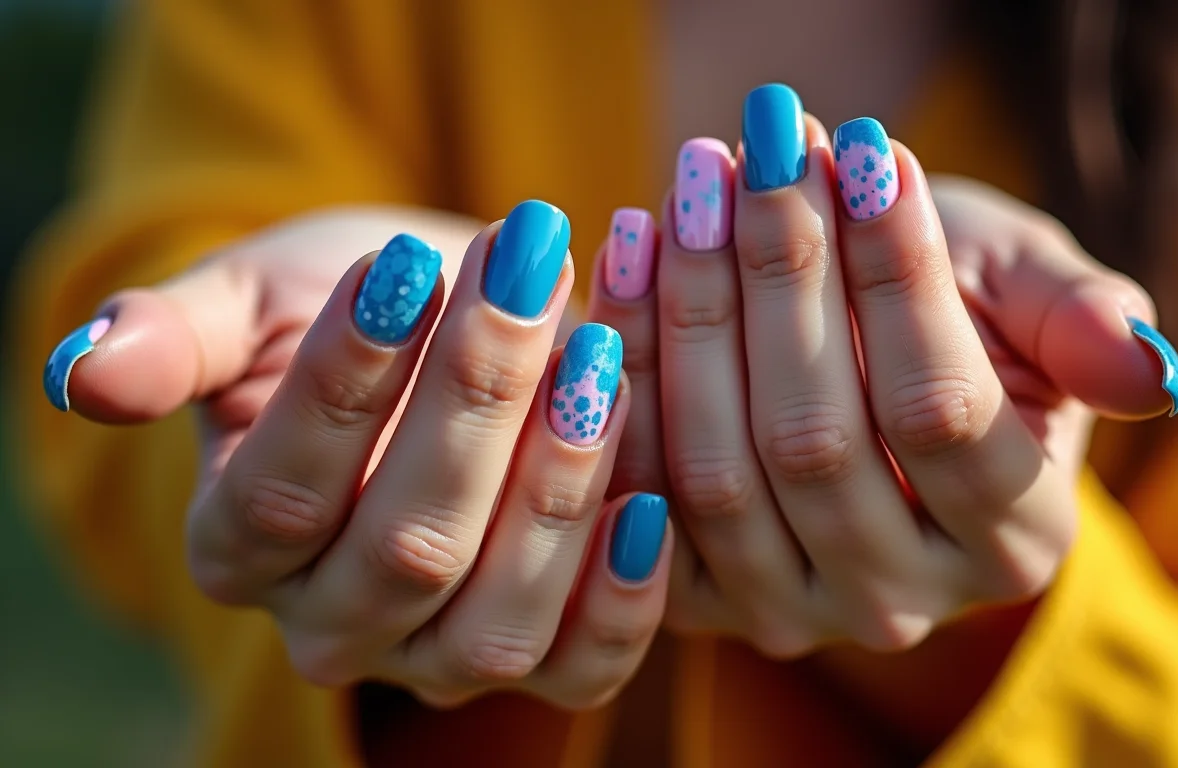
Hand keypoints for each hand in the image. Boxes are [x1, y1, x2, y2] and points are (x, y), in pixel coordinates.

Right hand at [42, 202, 671, 708]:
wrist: (451, 336)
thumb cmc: (352, 305)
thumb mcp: (258, 300)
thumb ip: (178, 338)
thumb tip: (83, 372)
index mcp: (243, 545)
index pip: (281, 492)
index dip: (338, 383)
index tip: (398, 264)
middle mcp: (334, 625)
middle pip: (403, 552)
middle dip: (473, 403)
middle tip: (525, 276)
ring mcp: (439, 655)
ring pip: (494, 618)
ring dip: (554, 485)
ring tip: (595, 355)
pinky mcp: (540, 654)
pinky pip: (581, 668)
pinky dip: (623, 598)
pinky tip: (649, 500)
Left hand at [587, 85, 1177, 656]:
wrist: (871, 379)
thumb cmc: (967, 324)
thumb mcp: (1032, 301)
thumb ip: (1081, 326)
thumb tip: (1145, 366)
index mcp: (1014, 540)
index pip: (943, 410)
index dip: (900, 277)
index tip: (868, 149)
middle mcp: (903, 601)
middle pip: (816, 441)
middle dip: (780, 276)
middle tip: (754, 149)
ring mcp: (790, 610)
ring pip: (717, 471)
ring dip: (691, 313)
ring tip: (690, 188)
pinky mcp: (694, 595)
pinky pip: (637, 489)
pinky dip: (625, 369)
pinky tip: (626, 255)